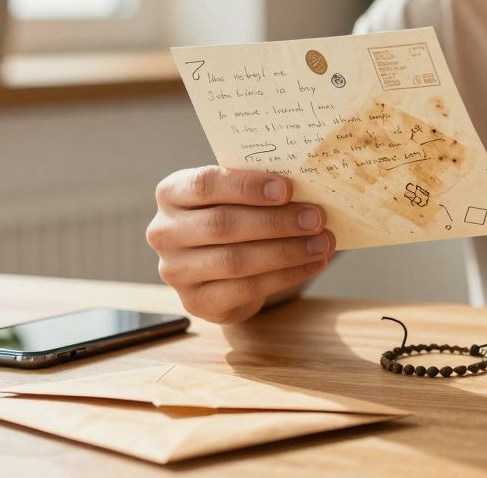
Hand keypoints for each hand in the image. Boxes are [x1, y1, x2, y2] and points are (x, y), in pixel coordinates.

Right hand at [147, 166, 335, 323]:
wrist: (223, 265)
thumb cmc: (236, 215)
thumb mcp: (239, 195)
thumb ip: (260, 187)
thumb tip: (310, 184)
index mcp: (172, 193)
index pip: (204, 184)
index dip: (247, 187)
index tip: (288, 189)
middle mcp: (165, 232)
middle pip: (222, 225)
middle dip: (276, 222)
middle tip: (316, 218)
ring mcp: (176, 272)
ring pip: (235, 261)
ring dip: (286, 251)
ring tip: (322, 242)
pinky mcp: (197, 302)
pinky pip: (245, 289)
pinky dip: (286, 276)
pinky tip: (313, 264)